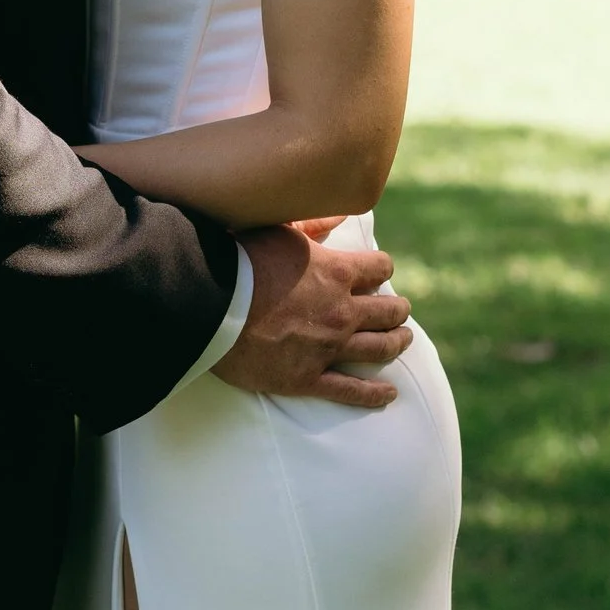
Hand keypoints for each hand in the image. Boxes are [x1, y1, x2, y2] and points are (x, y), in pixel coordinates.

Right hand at [213, 223, 410, 410]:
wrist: (206, 304)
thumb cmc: (237, 260)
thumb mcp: (278, 230)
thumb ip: (313, 224)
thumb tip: (340, 215)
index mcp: (337, 272)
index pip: (381, 268)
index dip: (382, 269)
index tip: (379, 272)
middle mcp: (341, 312)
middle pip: (389, 311)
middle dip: (397, 309)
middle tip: (399, 310)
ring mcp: (326, 348)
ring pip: (379, 348)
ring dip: (397, 343)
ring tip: (403, 340)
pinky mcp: (305, 379)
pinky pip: (349, 390)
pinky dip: (373, 394)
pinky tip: (389, 394)